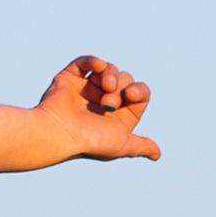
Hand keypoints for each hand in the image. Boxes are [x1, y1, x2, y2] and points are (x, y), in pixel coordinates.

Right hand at [36, 55, 160, 162]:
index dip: (139, 90)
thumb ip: (140, 146)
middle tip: (108, 103)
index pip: (138, 94)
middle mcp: (101, 101)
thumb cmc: (89, 142)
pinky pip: (85, 63)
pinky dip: (93, 61)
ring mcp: (85, 89)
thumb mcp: (122, 145)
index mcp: (116, 116)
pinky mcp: (69, 79)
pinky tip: (99, 66)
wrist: (58, 134)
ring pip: (108, 70)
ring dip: (111, 75)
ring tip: (105, 86)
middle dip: (121, 87)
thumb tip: (157, 155)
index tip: (131, 95)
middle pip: (125, 79)